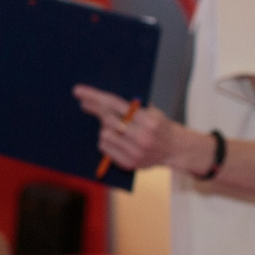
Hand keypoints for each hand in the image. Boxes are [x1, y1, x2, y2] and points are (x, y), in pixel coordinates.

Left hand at [74, 85, 209, 174]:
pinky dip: (106, 141)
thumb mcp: (152, 111)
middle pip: (108, 120)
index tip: (79, 91)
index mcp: (150, 121)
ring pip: (104, 134)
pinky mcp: (130, 164)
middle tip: (84, 103)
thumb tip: (101, 97)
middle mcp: (143, 137)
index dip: (96, 97)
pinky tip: (114, 139)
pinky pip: (104, 148)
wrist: (176, 149)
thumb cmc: (160, 126)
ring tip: (114, 127)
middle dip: (95, 110)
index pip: (116, 105)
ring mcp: (136, 152)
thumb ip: (132, 105)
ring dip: (104, 128)